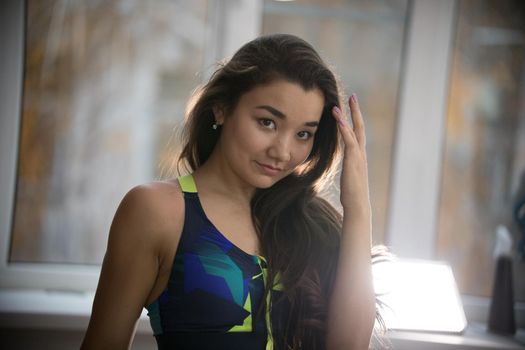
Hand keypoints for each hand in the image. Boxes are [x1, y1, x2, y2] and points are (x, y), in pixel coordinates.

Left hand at [331, 94, 370, 216]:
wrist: (358, 206)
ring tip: (341, 103)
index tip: (350, 107)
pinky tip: (340, 120)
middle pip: (360, 127)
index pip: (357, 133)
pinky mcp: (353, 161)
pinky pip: (349, 142)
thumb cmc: (351, 194)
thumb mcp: (348, 176)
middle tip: (353, 96)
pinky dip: (345, 130)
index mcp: (359, 156)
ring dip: (348, 116)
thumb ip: (347, 166)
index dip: (354, 119)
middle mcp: (361, 154)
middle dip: (356, 111)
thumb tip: (343, 163)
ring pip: (355, 131)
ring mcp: (358, 157)